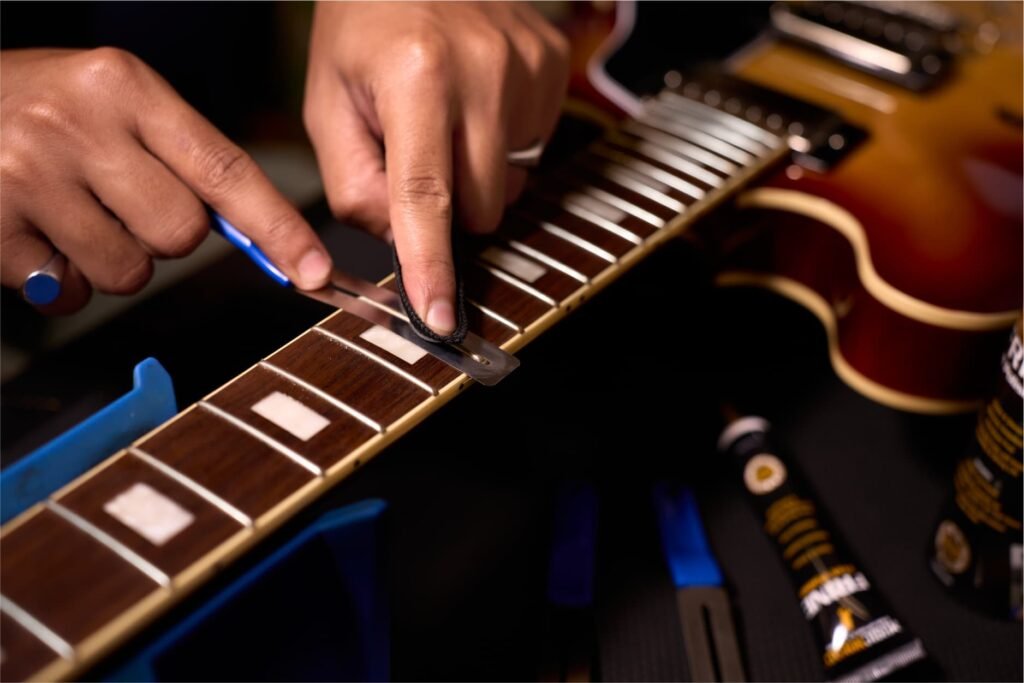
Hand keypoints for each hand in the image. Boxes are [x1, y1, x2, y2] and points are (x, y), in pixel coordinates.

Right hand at [1, 48, 331, 312]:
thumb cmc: (41, 108)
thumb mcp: (113, 102)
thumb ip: (181, 157)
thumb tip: (259, 235)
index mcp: (126, 87)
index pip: (226, 170)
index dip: (278, 228)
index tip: (314, 270)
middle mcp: (80, 124)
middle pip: (182, 234)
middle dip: (164, 235)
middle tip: (117, 201)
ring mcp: (31, 175)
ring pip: (131, 272)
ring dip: (113, 261)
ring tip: (71, 214)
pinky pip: (69, 293)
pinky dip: (61, 281)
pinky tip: (36, 235)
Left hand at [304, 2, 568, 334]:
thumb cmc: (364, 28)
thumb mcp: (327, 101)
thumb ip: (353, 184)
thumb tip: (398, 242)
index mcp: (413, 74)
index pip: (423, 195)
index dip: (430, 264)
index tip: (438, 316)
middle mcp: (482, 68)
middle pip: (478, 206)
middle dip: (446, 206)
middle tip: (417, 155)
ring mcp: (527, 66)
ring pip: (510, 186)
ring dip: (476, 175)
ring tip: (448, 118)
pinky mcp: (553, 66)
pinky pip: (534, 150)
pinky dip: (502, 144)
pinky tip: (477, 103)